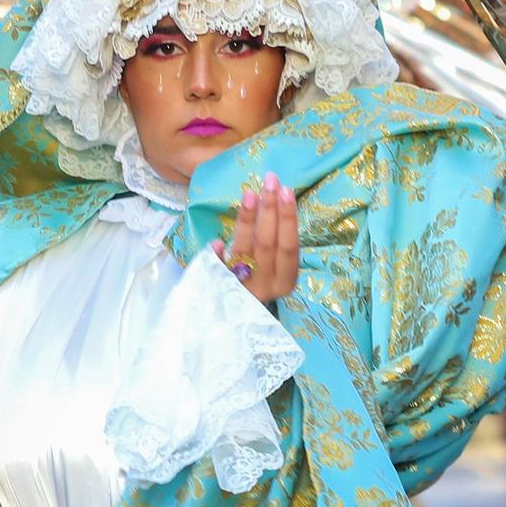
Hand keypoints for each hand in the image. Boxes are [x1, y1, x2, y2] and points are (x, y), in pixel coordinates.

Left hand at [212, 173, 298, 303]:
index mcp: (285, 281)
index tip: (286, 190)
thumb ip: (273, 246)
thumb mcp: (273, 270)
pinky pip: (218, 272)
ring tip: (248, 193)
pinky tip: (216, 242)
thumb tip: (266, 206)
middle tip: (270, 180)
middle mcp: (266, 287)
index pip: (289, 247)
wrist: (233, 326)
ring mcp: (243, 290)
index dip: (288, 218)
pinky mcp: (220, 291)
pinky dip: (218, 258)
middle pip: (268, 245)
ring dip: (247, 222)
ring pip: (245, 252)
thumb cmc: (258, 285)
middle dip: (270, 210)